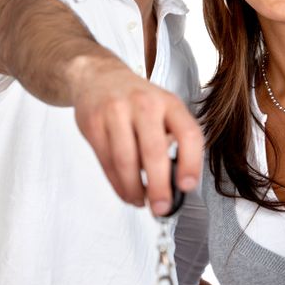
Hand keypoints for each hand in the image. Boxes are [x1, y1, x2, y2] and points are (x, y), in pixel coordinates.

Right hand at [68, 52, 202, 214]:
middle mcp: (144, 104)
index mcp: (169, 102)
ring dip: (135, 189)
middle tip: (161, 208)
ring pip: (126, 162)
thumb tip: (177, 183)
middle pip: (154, 152)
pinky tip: (126, 192)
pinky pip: (107, 162)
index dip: (191, 162)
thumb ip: (172, 137)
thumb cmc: (137, 99)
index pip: (188, 133)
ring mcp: (115, 112)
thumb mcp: (163, 106)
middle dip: (159, 187)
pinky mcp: (93, 123)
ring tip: (141, 201)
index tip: (187, 186)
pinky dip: (118, 184)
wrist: (97, 76)